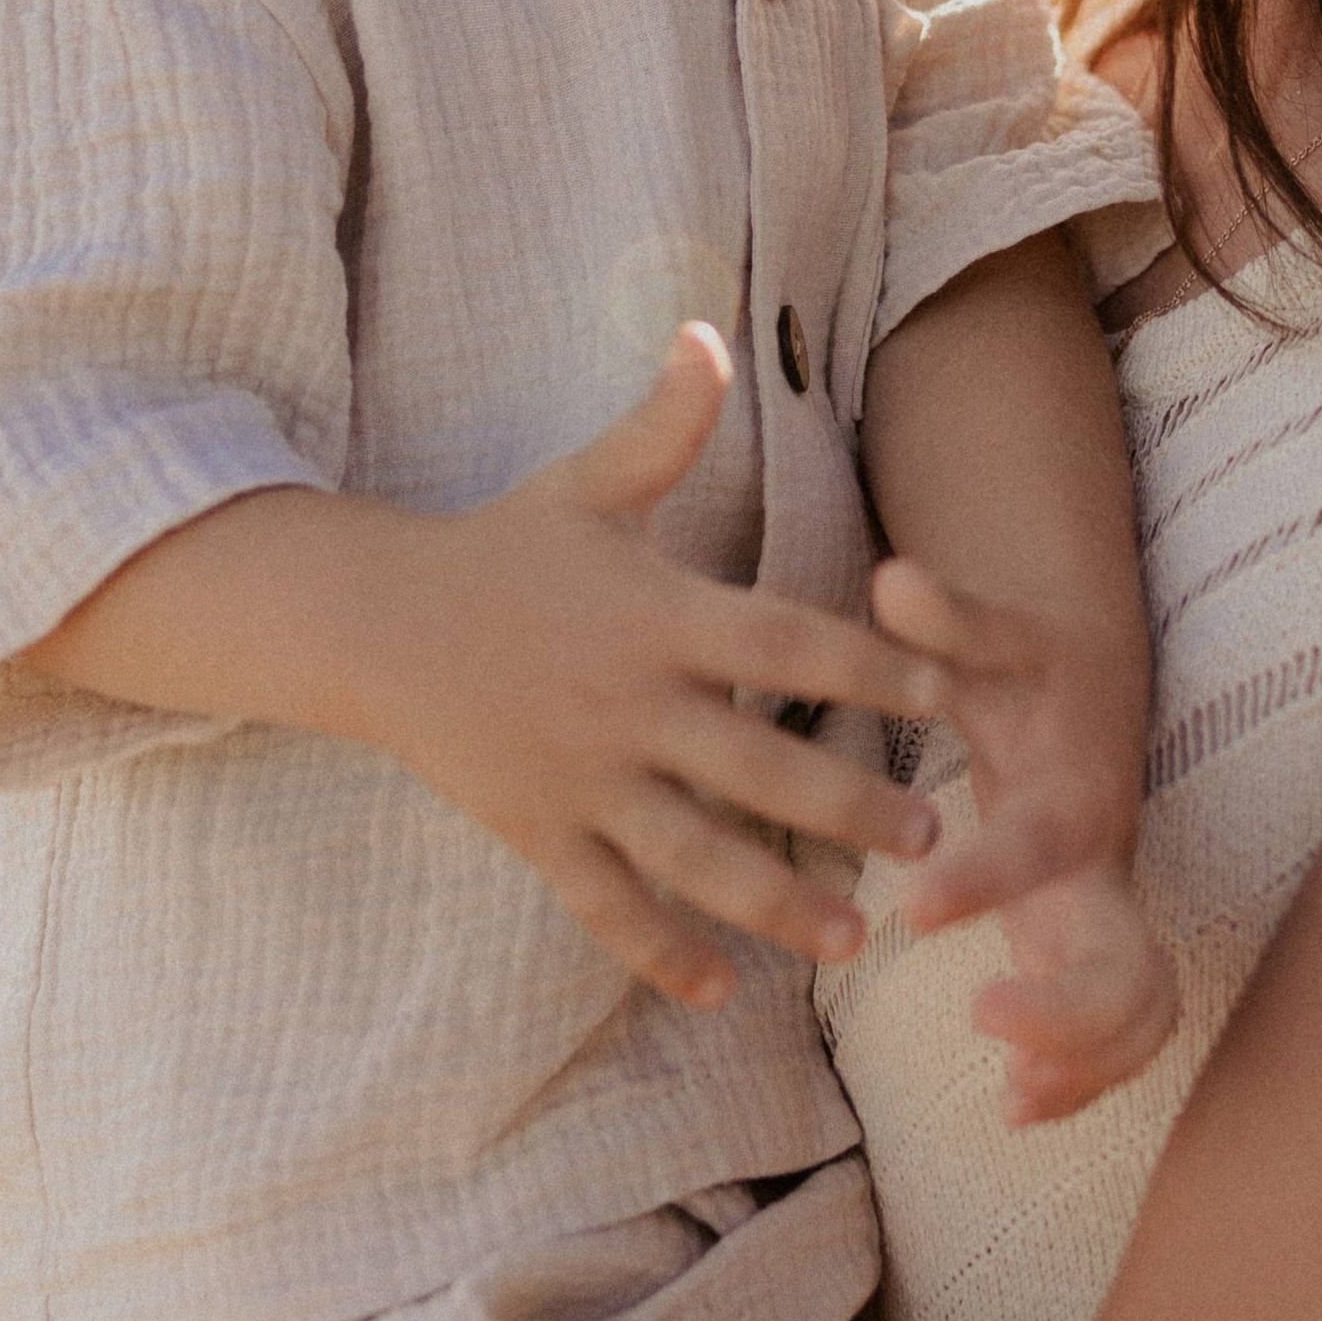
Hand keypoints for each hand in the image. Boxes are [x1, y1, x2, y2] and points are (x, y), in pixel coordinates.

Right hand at [363, 330, 949, 1004]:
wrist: (376, 622)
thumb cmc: (504, 549)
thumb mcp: (586, 483)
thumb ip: (665, 423)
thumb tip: (710, 328)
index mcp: (656, 614)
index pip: (783, 641)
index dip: (867, 667)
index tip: (946, 695)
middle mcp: (627, 703)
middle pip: (755, 763)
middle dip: (846, 805)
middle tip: (934, 837)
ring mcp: (580, 777)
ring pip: (691, 855)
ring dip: (775, 901)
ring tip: (853, 940)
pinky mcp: (537, 832)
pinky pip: (605, 906)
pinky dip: (658, 953)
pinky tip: (717, 992)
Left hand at [870, 557, 1178, 1121]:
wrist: (1097, 693)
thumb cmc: (1033, 668)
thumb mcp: (995, 636)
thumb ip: (948, 617)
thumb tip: (891, 578)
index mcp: (1070, 797)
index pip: (1033, 849)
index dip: (981, 881)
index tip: (914, 909)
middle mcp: (1102, 869)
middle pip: (1124, 961)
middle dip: (1070, 1010)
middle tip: (984, 1024)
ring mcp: (1109, 918)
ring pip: (1141, 1010)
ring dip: (1090, 1062)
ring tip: (1016, 1098)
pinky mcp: (1095, 950)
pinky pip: (1119, 1033)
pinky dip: (1084, 1079)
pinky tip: (1017, 1111)